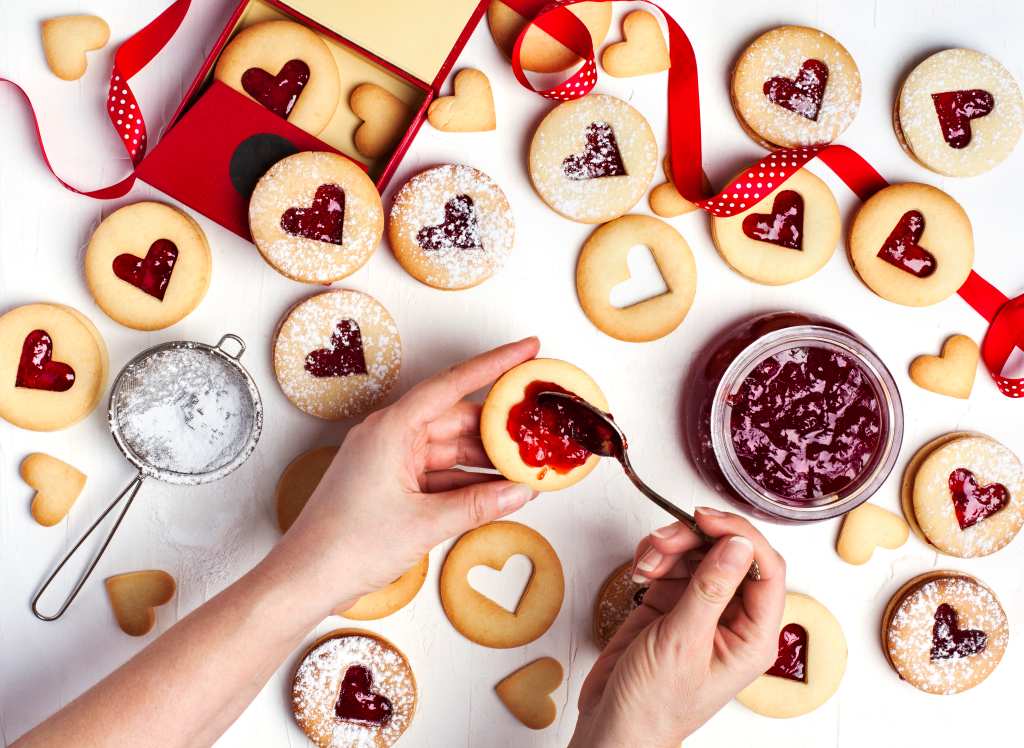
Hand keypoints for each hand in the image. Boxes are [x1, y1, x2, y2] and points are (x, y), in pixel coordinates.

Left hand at [267, 337, 540, 615]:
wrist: (306, 580)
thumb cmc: (347, 545)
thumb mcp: (425, 524)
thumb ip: (478, 505)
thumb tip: (520, 492)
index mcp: (390, 429)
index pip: (451, 384)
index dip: (494, 364)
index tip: (527, 349)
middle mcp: (390, 437)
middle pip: (456, 419)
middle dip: (498, 427)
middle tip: (538, 427)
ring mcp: (390, 460)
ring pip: (450, 448)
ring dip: (485, 459)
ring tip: (526, 465)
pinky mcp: (391, 484)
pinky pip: (439, 472)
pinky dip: (467, 481)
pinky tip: (497, 490)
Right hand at [571, 508, 785, 747]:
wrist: (615, 725)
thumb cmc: (656, 704)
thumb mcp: (683, 643)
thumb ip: (712, 589)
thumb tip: (739, 546)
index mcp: (753, 636)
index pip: (766, 569)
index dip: (740, 536)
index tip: (707, 520)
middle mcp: (732, 619)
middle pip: (728, 554)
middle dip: (694, 539)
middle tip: (664, 540)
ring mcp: (701, 610)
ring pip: (697, 554)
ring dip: (669, 547)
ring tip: (646, 563)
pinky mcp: (672, 605)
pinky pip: (672, 565)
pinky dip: (654, 559)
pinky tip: (641, 573)